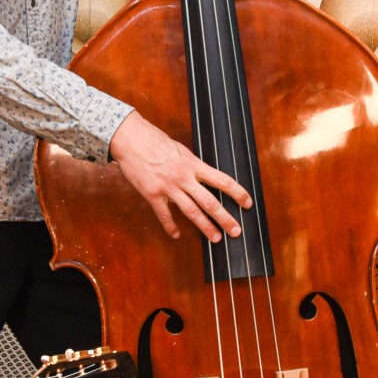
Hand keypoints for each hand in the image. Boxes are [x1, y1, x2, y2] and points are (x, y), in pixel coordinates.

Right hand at [110, 111, 251, 242]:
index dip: (237, 193)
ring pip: (191, 211)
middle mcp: (184, 177)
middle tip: (236, 231)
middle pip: (210, 201)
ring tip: (216, 238)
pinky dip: (171, 227)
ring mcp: (168, 187)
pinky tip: (176, 235)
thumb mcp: (180, 150)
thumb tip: (202, 176)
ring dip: (205, 227)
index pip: (222, 180)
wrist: (130, 138)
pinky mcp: (152, 194)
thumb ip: (191, 165)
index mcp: (193, 164)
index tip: (247, 202)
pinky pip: (164, 215)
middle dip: (225, 218)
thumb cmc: (154, 140)